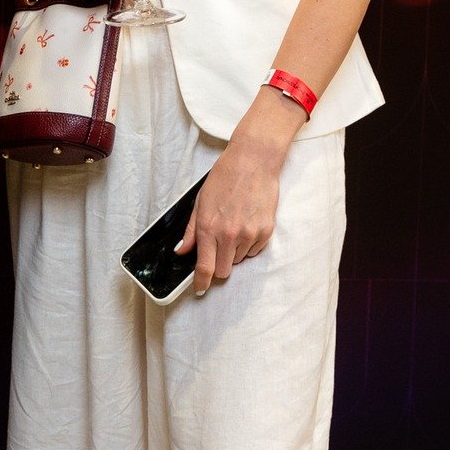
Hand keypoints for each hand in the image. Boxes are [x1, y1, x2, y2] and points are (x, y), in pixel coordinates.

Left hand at [177, 137, 282, 294]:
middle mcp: (229, 234)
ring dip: (234, 252)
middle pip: (223, 270)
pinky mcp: (266, 231)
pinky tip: (247, 224)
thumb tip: (183, 252)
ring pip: (239, 260)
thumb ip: (192, 231)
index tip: (200, 289)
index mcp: (209, 228)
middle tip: (217, 249)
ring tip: (234, 226)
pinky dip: (249, 244)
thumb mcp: (200, 202)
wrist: (253, 161)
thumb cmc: (225, 177)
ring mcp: (250, 234)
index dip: (201, 282)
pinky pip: (254, 250)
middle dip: (218, 266)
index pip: (205, 267)